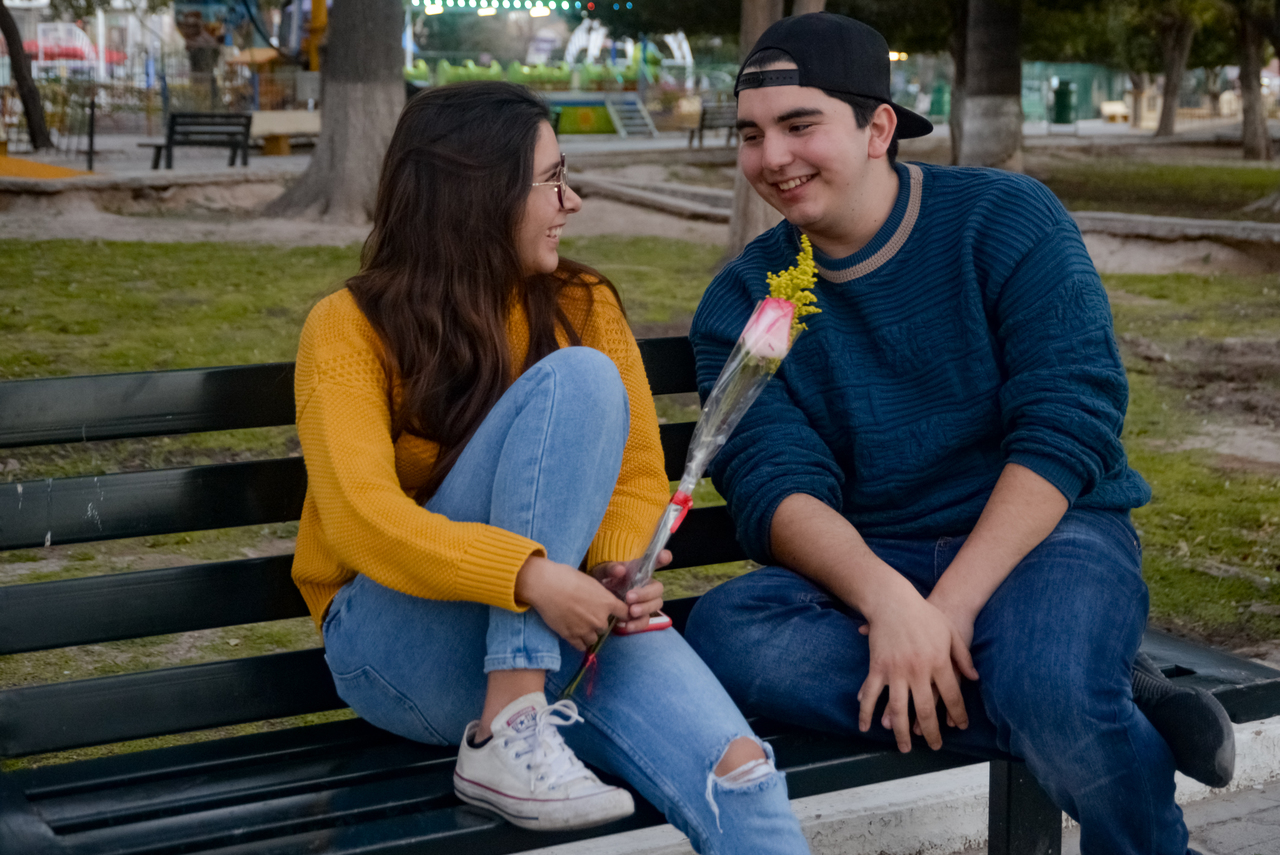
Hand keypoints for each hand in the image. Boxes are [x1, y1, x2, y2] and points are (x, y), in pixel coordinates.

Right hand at [515, 555, 628, 650]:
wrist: (546, 586)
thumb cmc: (567, 577)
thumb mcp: (590, 581)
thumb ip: (600, 595)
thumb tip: (601, 600)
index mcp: (607, 602)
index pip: (625, 613)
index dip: (622, 614)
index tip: (618, 615)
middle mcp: (599, 619)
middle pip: (605, 627)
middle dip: (597, 622)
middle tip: (586, 615)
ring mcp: (585, 630)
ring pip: (593, 638)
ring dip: (588, 633)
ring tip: (578, 624)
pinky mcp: (571, 636)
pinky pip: (581, 646)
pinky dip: (579, 642)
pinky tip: (573, 633)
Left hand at [591, 549, 670, 632]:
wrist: (594, 600)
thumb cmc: (601, 581)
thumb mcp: (601, 572)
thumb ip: (610, 569)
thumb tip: (621, 570)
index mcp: (639, 570)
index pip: (656, 561)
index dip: (663, 557)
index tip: (664, 556)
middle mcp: (646, 584)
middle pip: (658, 588)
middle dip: (646, 594)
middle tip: (629, 597)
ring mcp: (645, 601)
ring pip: (656, 605)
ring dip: (645, 609)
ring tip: (631, 611)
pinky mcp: (640, 616)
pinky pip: (646, 621)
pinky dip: (638, 624)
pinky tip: (627, 625)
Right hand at [856, 588, 972, 752]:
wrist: (893, 600)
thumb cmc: (924, 614)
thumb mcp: (951, 632)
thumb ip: (963, 656)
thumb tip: (974, 678)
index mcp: (940, 662)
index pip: (953, 696)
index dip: (958, 714)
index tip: (959, 727)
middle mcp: (919, 671)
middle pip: (926, 709)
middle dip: (931, 732)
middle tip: (935, 746)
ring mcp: (896, 671)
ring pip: (899, 708)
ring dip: (901, 731)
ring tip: (904, 747)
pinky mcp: (878, 667)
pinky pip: (871, 694)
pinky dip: (866, 711)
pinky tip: (865, 726)